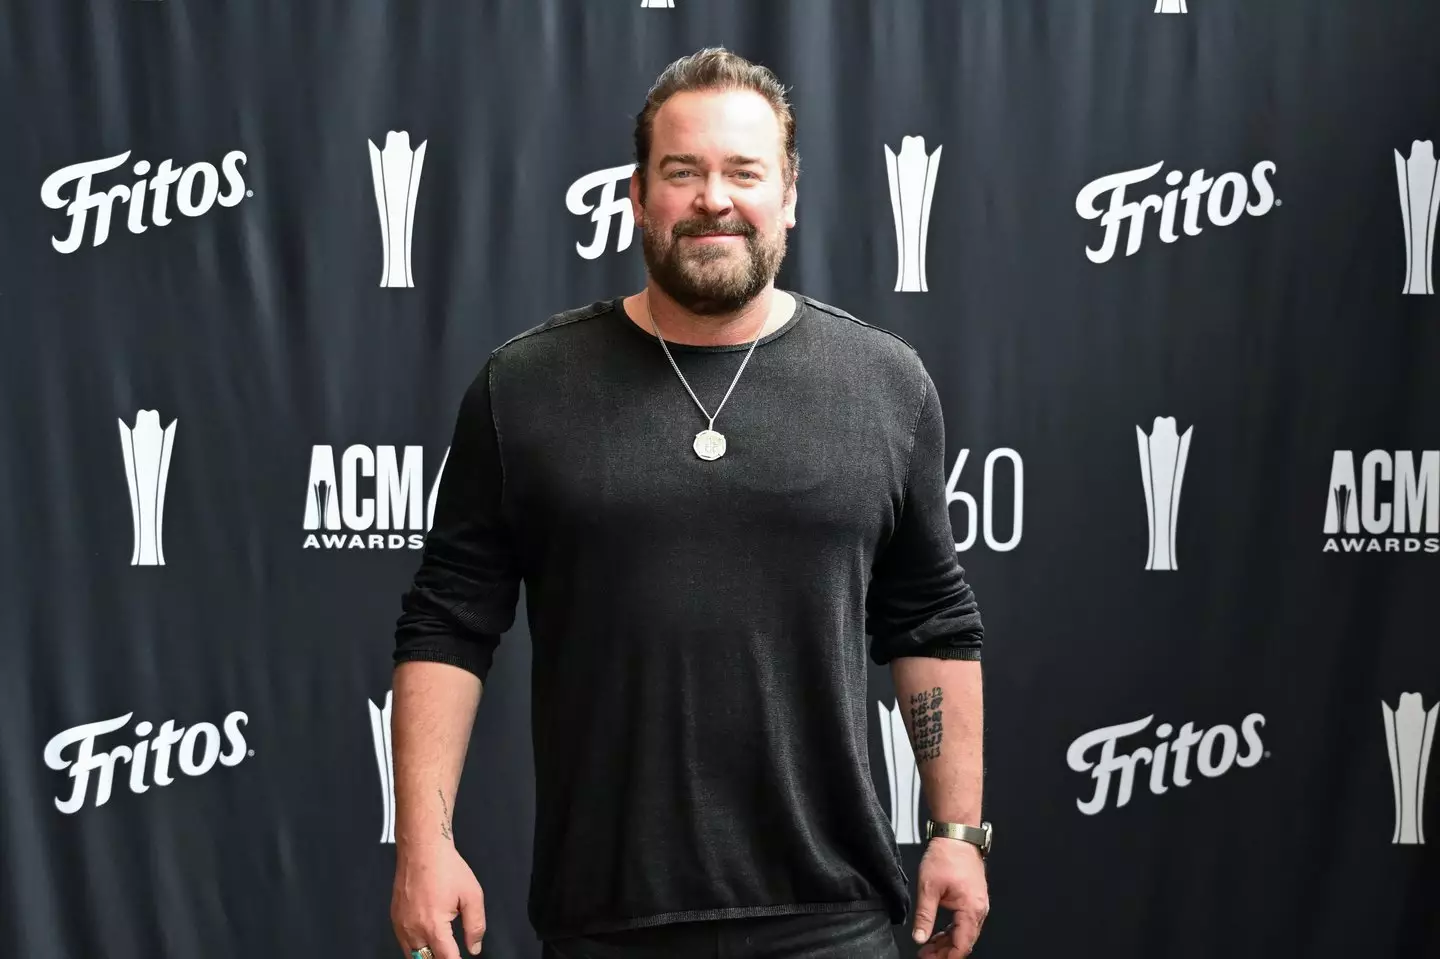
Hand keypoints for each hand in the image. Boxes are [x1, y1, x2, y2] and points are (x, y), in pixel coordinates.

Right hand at [391, 842, 487, 958]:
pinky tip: (427, 939)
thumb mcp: (472, 896)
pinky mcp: (395, 919)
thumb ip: (475, 926)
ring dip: (426, 955)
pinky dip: (415, 946)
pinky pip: (404, 943)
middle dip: (440, 958)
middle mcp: (413, 929)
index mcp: (433, 925)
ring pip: (412, 955)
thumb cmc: (445, 867)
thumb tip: (474, 947)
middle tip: (451, 951)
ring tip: (441, 948)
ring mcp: (401, 925)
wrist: (422, 849)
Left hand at [912, 837, 988, 958]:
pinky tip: (937, 933)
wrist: (956, 835)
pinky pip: (964, 922)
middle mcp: (979, 909)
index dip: (947, 957)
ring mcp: (978, 904)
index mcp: (971, 909)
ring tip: (927, 947)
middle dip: (945, 952)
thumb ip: (924, 916)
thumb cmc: (946, 856)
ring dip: (947, 942)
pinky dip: (951, 930)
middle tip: (925, 956)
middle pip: (964, 941)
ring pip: (964, 932)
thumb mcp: (928, 888)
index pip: (962, 944)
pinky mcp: (973, 898)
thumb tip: (919, 937)